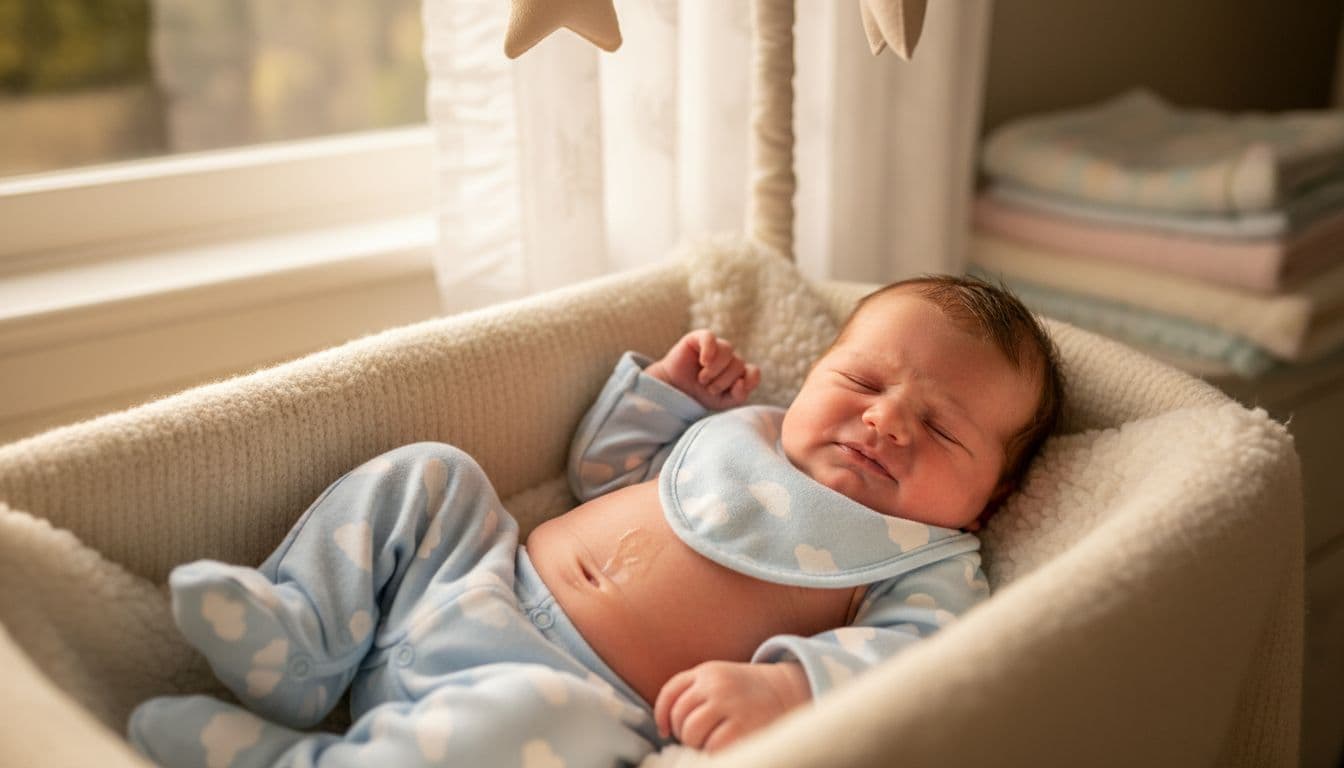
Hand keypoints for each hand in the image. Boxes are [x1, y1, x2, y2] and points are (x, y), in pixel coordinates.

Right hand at [645, 330, 760, 410]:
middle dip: (724, 380)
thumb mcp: (722, 402)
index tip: (735, 389)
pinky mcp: (698, 338)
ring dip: (715, 369)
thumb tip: (741, 382)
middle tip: (708, 388)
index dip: (748, 381)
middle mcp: (728, 358)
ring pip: (727, 350)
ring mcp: (714, 346)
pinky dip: (709, 350)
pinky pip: (709, 337)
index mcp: (736, 372)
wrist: (673, 391)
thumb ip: (738, 396)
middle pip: (739, 363)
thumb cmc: (698, 395)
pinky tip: (703, 362)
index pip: (753, 372)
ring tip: (702, 379)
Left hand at [653, 661, 810, 752]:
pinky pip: (711, 747)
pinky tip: (724, 748)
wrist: (788, 691)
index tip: (665, 731)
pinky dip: (713, 752)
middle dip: (683, 733)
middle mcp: (716, 684)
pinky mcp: (742, 726)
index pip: (671, 692)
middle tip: (699, 738)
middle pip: (679, 716)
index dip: (662, 715)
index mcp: (707, 672)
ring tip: (710, 743)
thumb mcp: (721, 681)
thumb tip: (666, 725)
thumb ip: (696, 692)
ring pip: (691, 732)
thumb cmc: (748, 693)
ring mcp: (729, 704)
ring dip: (696, 744)